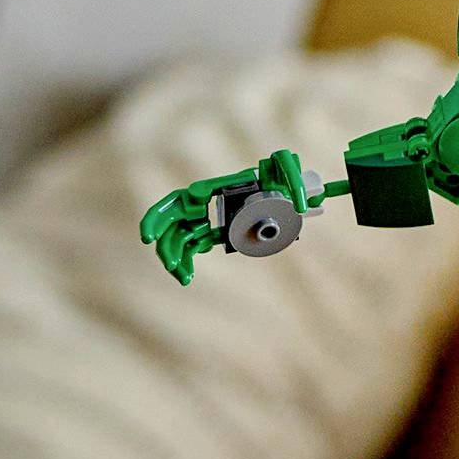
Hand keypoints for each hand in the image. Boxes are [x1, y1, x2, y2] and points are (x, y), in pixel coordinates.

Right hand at [140, 171, 244, 285]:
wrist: (257, 201)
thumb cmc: (244, 190)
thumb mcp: (231, 187)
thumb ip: (213, 188)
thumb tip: (195, 194)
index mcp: (185, 199)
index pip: (160, 212)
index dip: (151, 224)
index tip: (148, 239)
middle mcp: (183, 213)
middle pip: (166, 235)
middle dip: (167, 252)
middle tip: (171, 266)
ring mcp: (189, 227)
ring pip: (176, 248)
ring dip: (178, 264)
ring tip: (185, 280)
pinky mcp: (196, 238)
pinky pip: (187, 252)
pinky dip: (187, 263)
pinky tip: (189, 275)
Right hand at [142, 151, 319, 284]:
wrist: (282, 196)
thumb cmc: (282, 185)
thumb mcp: (289, 182)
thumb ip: (297, 186)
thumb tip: (308, 200)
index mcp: (215, 188)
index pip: (181, 199)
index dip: (161, 215)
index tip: (151, 236)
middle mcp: (204, 202)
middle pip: (170, 216)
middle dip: (158, 232)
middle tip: (156, 249)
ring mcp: (205, 219)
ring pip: (178, 237)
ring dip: (173, 255)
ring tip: (181, 275)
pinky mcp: (209, 233)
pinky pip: (190, 247)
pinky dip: (184, 262)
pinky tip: (186, 276)